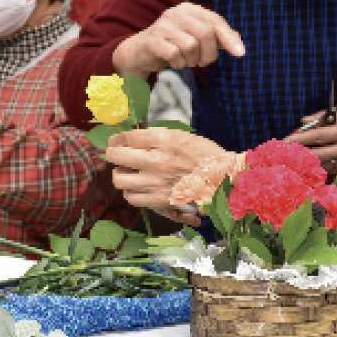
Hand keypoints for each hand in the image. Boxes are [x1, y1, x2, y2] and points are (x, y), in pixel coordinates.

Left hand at [106, 127, 227, 225]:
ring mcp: (156, 182)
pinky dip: (131, 192)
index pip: (127, 137)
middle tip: (116, 155)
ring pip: (119, 179)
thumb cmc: (206, 155)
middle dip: (112, 154)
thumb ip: (156, 138)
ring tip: (128, 172)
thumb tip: (133, 139)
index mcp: (164, 140)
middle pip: (117, 156)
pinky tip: (138, 187)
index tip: (116, 141)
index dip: (116, 138)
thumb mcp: (181, 136)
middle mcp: (157, 160)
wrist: (224, 178)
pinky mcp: (159, 199)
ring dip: (120, 174)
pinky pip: (132, 197)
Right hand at [112, 2, 244, 78]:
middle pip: (206, 33)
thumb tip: (238, 43)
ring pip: (191, 46)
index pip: (215, 20)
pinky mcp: (152, 40)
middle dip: (209, 54)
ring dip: (192, 60)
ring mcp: (163, 25)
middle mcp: (176, 13)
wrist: (140, 52)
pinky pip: (175, 55)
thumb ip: (217, 37)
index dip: (229, 37)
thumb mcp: (196, 37)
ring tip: (185, 61)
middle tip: (202, 62)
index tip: (241, 54)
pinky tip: (174, 62)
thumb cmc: (173, 44)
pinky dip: (179, 64)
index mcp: (189, 9)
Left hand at [285, 95, 336, 173]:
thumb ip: (322, 116)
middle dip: (300, 154)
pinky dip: (321, 164)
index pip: (318, 137)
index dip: (300, 139)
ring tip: (295, 155)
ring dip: (309, 160)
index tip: (285, 141)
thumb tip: (302, 122)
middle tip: (286, 152)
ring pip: (325, 164)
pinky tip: (311, 159)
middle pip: (319, 155)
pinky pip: (333, 167)